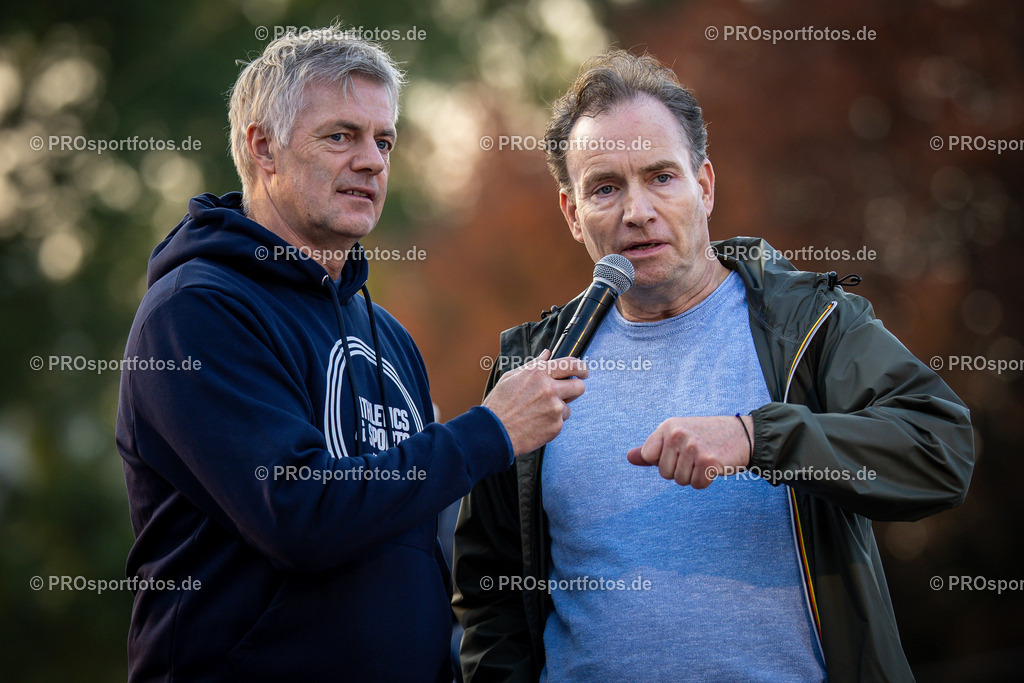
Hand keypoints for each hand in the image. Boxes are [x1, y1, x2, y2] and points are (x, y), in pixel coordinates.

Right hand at [482, 349, 588, 455]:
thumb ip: (534, 365)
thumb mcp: (512, 377)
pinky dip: (551, 422)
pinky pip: (560, 421)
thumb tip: (547, 354)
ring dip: (558, 409)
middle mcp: (549, 389)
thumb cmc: (499, 404)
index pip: (571, 364)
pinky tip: (535, 423)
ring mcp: (554, 409)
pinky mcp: (556, 426)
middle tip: (565, 393)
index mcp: (538, 374)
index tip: (583, 372)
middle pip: (579, 387)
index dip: (581, 367)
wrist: (494, 432)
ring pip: (568, 407)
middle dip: (574, 389)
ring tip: (537, 413)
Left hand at [626, 415, 752, 487]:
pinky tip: (714, 467)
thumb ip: (653, 449)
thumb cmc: (705, 437)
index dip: (664, 461)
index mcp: (668, 427)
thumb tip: (629, 457)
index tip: (679, 452)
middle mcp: (678, 434)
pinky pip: (697, 485)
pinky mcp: (709, 461)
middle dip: (680, 470)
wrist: (743, 435)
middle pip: (665, 473)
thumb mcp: (676, 437)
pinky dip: (706, 481)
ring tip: (705, 459)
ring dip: (694, 476)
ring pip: (681, 481)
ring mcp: (693, 447)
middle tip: (696, 456)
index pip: (649, 457)